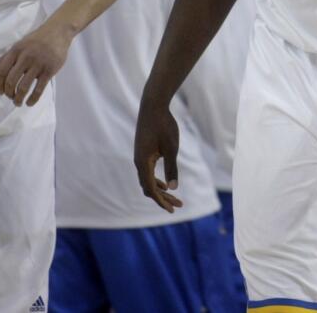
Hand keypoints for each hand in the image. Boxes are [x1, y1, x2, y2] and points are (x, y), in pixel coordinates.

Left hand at [0, 25, 71, 105]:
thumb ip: (4, 59)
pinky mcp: (49, 70)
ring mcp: (38, 64)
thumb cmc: (36, 40)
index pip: (2, 71)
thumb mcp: (18, 45)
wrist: (57, 32)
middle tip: (10, 97)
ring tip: (18, 102)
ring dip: (18, 98)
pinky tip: (29, 103)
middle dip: (8, 93)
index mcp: (16, 51)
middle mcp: (25, 58)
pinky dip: (33, 99)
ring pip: (24, 87)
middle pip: (11, 81)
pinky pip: (39, 89)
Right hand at [134, 97, 183, 211]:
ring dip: (160, 190)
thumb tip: (174, 188)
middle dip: (163, 198)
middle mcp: (138, 162)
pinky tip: (165, 182)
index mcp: (143, 163)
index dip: (161, 201)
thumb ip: (172, 168)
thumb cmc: (164, 125)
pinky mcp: (142, 152)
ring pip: (147, 180)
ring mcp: (139, 157)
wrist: (153, 106)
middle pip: (148, 187)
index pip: (151, 189)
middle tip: (178, 206)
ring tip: (174, 198)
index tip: (172, 209)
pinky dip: (156, 180)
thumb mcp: (172, 148)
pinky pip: (147, 172)